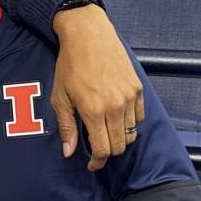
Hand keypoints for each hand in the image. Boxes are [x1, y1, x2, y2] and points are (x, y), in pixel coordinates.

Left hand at [51, 4, 144, 170]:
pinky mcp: (138, 88)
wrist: (88, 35)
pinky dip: (130, 123)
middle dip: (109, 153)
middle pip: (121, 146)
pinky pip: (139, 117)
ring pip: (132, 133)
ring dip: (120, 138)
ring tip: (106, 132)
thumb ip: (67, 127)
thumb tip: (68, 152)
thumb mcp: (60, 97)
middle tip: (98, 149)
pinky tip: (116, 118)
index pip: (104, 150)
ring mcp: (130, 97)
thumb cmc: (70, 65)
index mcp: (94, 111)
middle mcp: (116, 107)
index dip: (98, 161)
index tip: (92, 165)